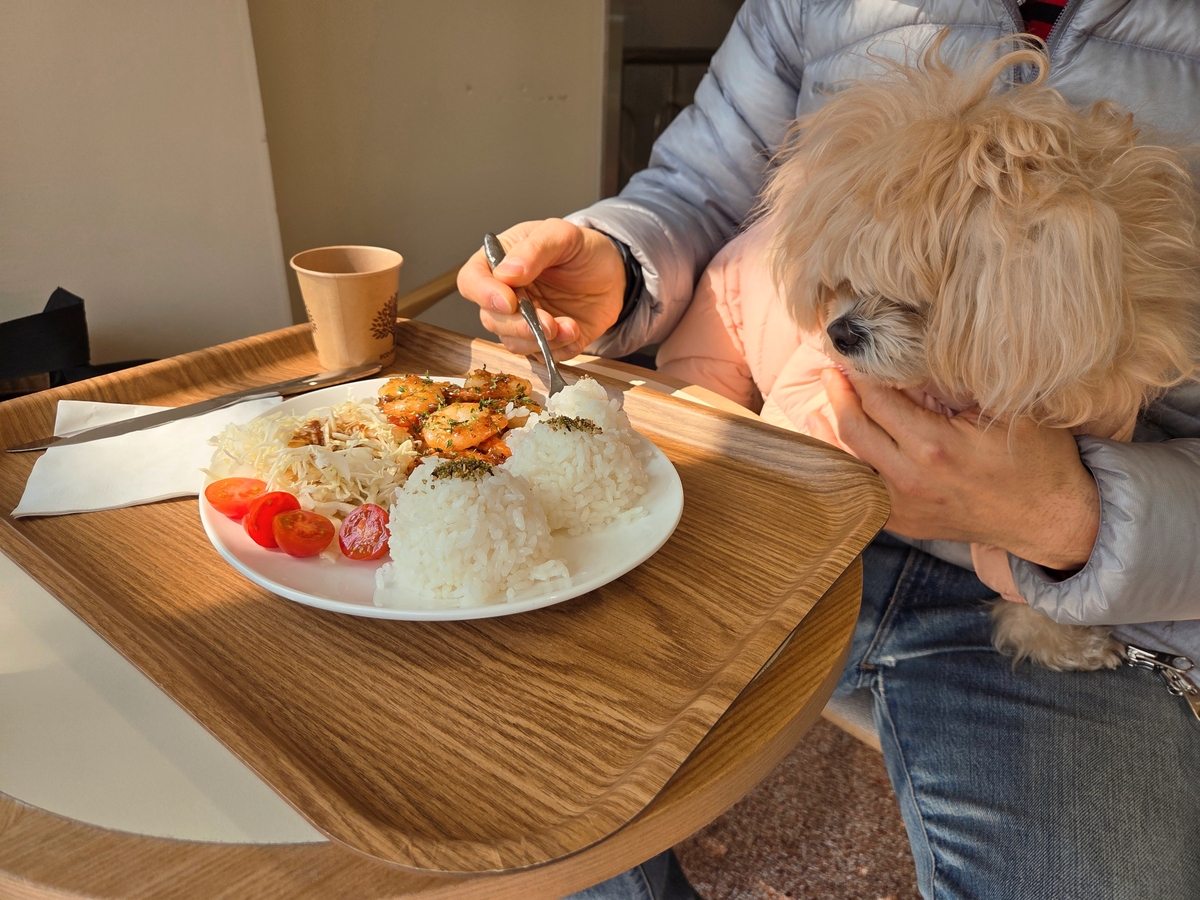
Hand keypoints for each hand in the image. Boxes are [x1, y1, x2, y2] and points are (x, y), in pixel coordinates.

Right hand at [457, 219, 625, 359]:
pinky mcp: (547, 341)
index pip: (471, 281)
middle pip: (491, 320)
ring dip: (541, 341)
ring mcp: (524, 321)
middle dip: (519, 326)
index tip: (508, 301)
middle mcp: (506, 296)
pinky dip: (560, 350)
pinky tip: (575, 333)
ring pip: (514, 343)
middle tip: (548, 322)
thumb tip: (507, 272)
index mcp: (499, 264)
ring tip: (570, 326)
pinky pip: (544, 356)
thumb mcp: (562, 234)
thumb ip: (535, 249)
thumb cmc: (581, 248)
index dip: (483, 295)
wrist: (612, 271)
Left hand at [806, 369, 1099, 570]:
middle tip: (831, 369)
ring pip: (848, 462)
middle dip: (838, 394)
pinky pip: (859, 490)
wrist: (1050, 520)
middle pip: (854, 428)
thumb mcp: (1008, 409)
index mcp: (934, 448)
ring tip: (822, 399)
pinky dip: (842, 464)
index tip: (852, 353)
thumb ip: (959, 383)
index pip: (879, 401)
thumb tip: (915, 354)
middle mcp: (910, 479)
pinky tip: (830, 443)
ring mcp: (903, 506)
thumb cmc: (1037, 459)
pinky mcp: (903, 523)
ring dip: (830, 428)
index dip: (861, 374)